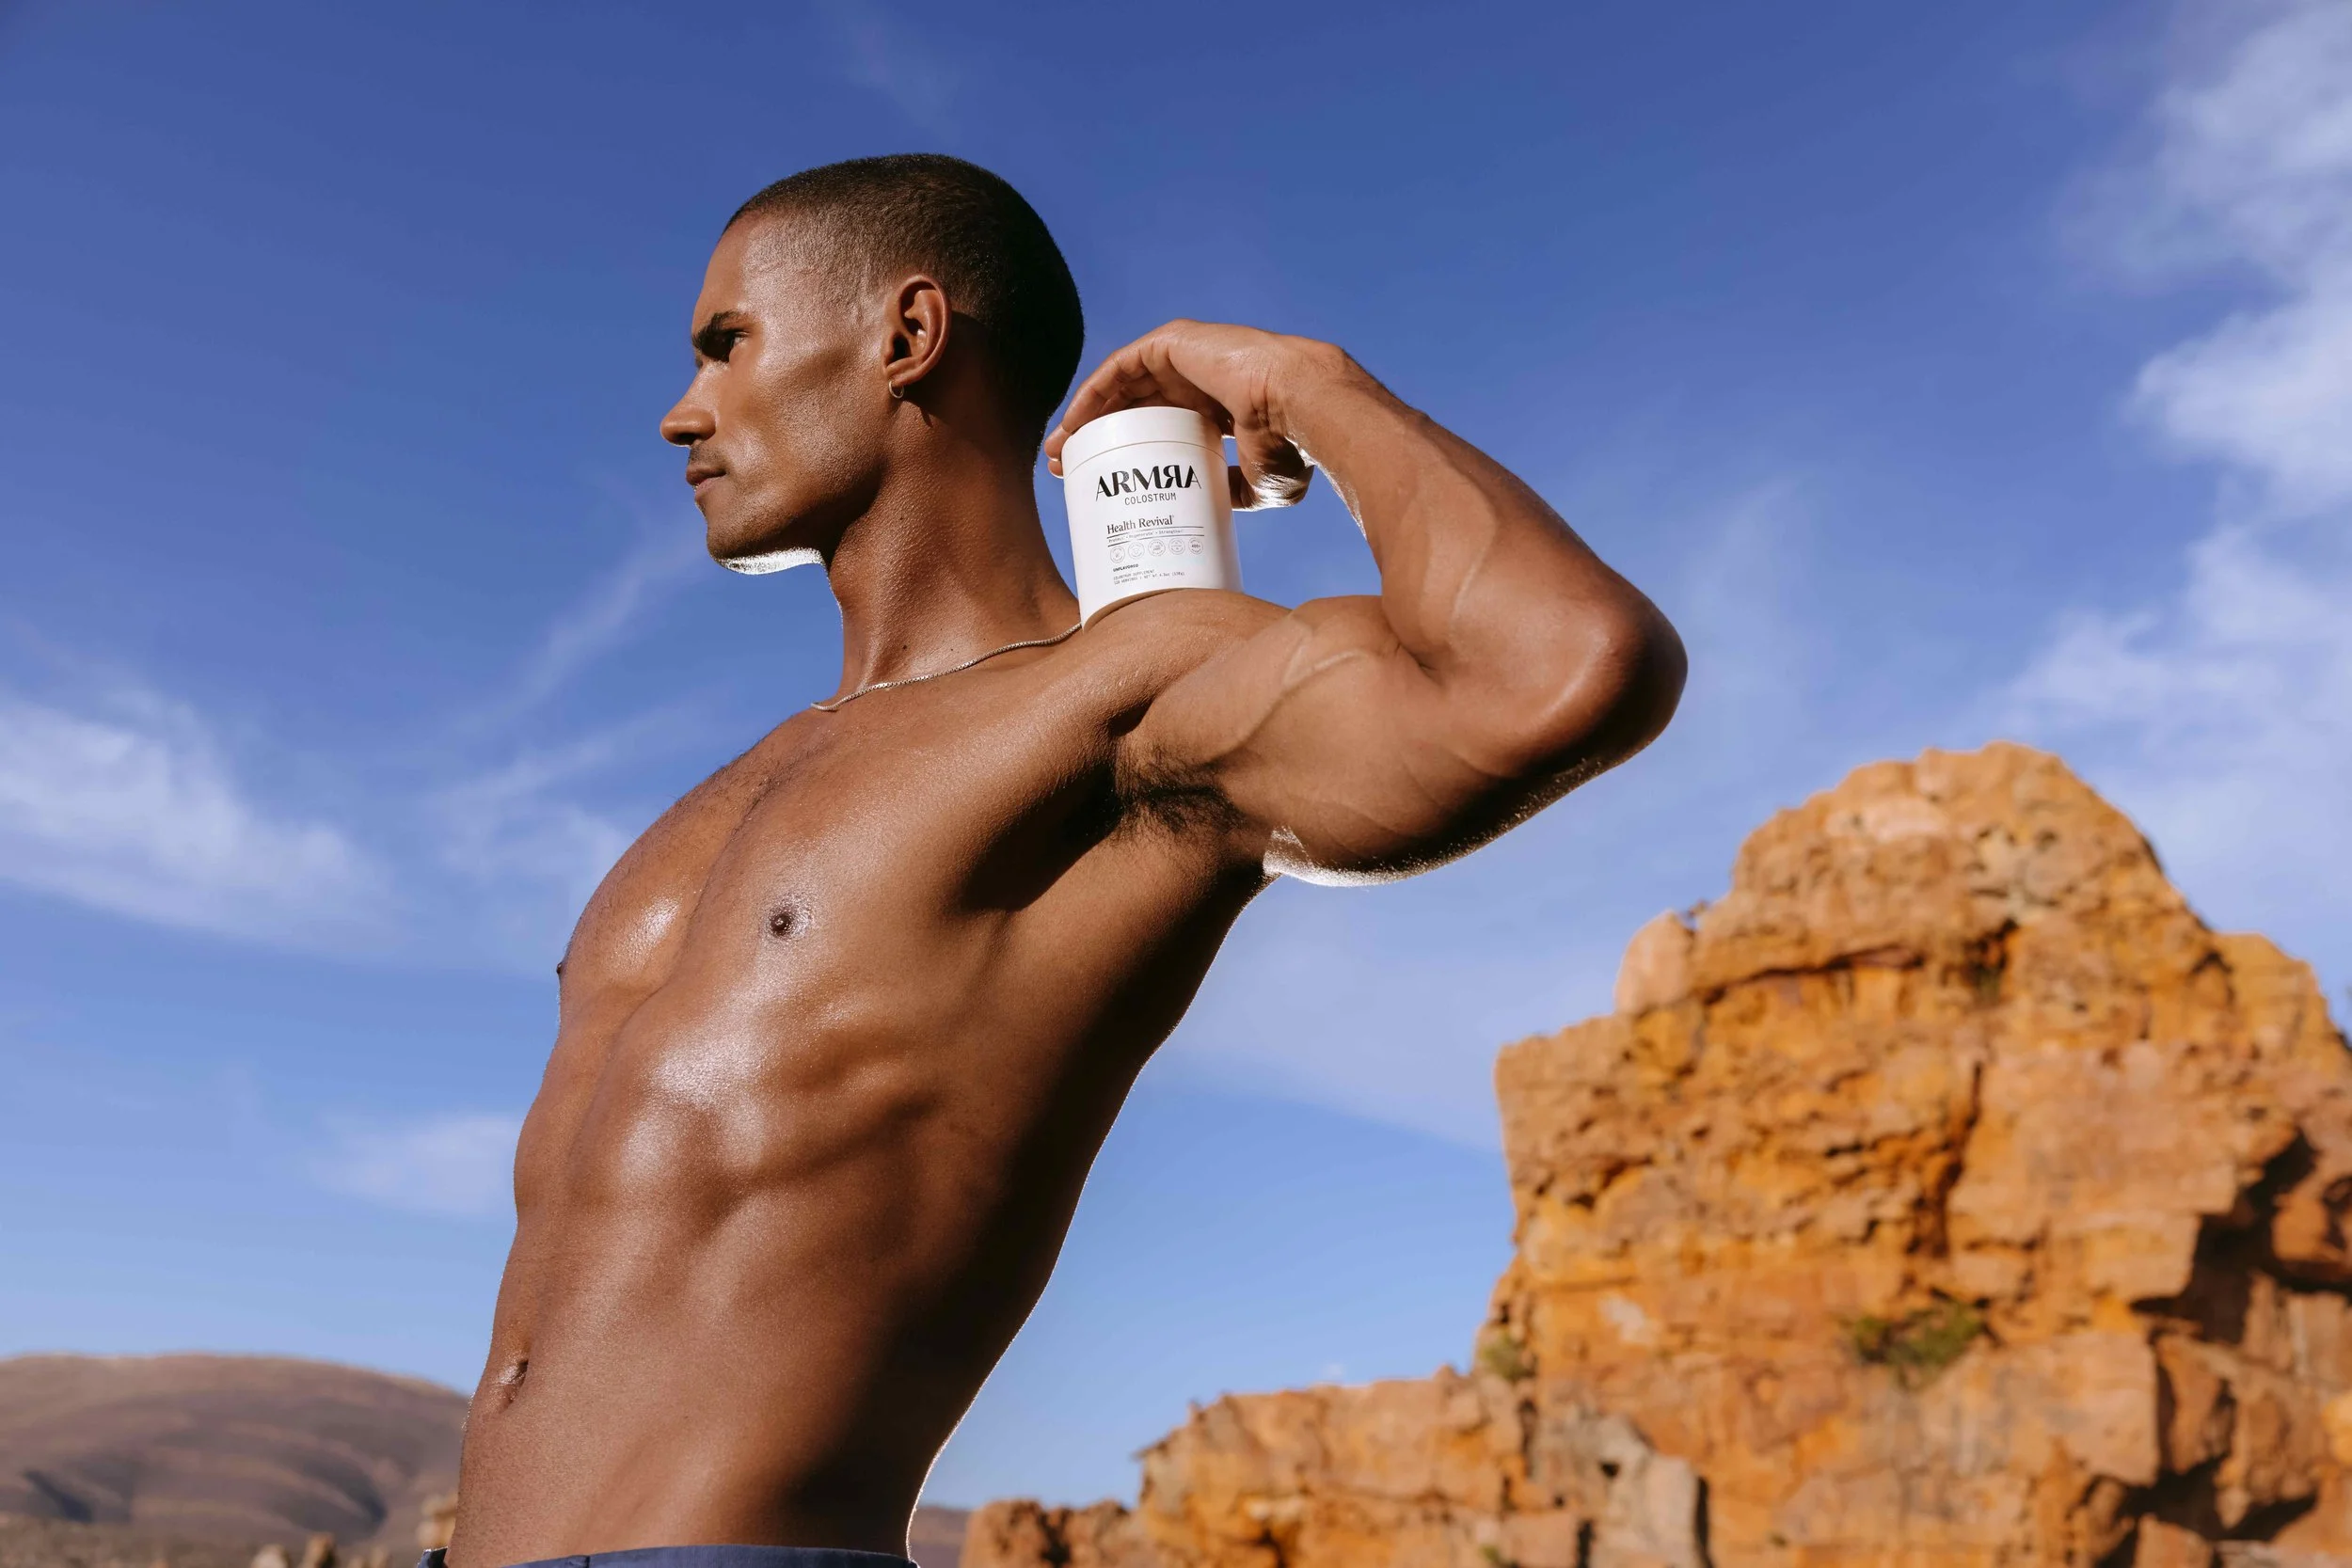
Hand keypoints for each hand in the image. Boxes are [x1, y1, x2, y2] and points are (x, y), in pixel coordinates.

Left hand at [1045, 321, 1333, 510]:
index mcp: (1218, 406)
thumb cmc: (1292, 443)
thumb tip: (1218, 503)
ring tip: (1060, 450)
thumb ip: (1237, 488)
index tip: (1105, 478)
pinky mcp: (1172, 341)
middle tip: (1070, 467)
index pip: (1161, 425)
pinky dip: (1092, 392)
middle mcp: (1198, 377)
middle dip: (1097, 435)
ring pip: (1120, 386)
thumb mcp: (1262, 481)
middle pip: (1132, 405)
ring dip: (1086, 416)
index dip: (1129, 450)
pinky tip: (1073, 422)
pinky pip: (1118, 367)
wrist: (1298, 406)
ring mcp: (1184, 356)